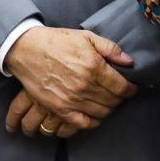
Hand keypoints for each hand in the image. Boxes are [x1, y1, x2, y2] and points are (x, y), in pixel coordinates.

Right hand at [4, 26, 138, 130]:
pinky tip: (96, 116)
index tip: (132, 88)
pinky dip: (93, 122)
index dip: (131, 89)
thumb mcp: (87, 37)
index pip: (122, 87)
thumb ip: (110, 49)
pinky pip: (83, 123)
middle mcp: (85, 86)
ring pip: (101, 113)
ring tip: (109, 102)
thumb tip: (129, 61)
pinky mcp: (60, 109)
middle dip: (120, 99)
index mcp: (94, 67)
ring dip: (109, 109)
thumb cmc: (58, 41)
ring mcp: (72, 99)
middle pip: (113, 101)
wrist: (27, 50)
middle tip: (120, 94)